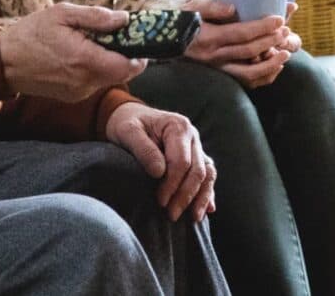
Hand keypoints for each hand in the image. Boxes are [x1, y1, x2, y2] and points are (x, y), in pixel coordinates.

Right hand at [0, 3, 146, 101]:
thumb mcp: (62, 14)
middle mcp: (84, 81)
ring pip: (108, 78)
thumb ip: (96, 17)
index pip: (128, 66)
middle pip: (121, 73)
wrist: (3, 62)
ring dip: (108, 62)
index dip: (139, 54)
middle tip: (118, 36)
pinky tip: (80, 54)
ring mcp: (78, 92)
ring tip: (93, 42)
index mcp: (84, 59)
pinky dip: (94, 69)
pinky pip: (94, 83)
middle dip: (125, 56)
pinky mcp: (72, 97)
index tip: (139, 40)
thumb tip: (124, 19)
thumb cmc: (31, 33)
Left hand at [105, 102, 215, 222]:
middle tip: (171, 215)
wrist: (128, 116)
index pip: (181, 161)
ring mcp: (196, 147)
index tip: (160, 202)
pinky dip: (208, 193)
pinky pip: (208, 177)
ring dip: (201, 198)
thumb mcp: (128, 131)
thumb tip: (159, 172)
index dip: (172, 184)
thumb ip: (143, 149)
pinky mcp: (196, 158)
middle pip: (197, 171)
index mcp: (178, 126)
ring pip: (207, 175)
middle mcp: (192, 136)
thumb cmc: (126, 123)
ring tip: (193, 218)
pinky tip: (207, 210)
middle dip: (185, 195)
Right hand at [181, 0, 300, 88]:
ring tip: (286, 53)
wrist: (165, 41)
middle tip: (285, 30)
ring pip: (248, 74)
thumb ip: (211, 5)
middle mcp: (213, 57)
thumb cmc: (182, 18)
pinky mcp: (220, 75)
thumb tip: (234, 7)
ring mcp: (217, 69)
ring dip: (271, 65)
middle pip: (249, 52)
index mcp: (208, 37)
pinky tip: (275, 67)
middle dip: (271, 41)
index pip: (241, 33)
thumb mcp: (192, 7)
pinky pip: (244, 82)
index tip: (279, 19)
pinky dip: (262, 77)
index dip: (262, 27)